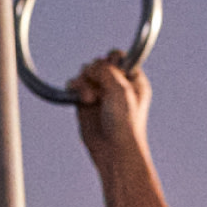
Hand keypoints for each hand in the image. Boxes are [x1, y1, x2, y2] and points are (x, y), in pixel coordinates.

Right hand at [70, 51, 154, 169]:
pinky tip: (82, 100)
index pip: (118, 57)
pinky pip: (74, 85)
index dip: (111, 61)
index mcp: (132, 79)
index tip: (111, 70)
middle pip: (98, 63)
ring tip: (90, 98)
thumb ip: (105, 70)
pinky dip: (75, 88)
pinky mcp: (84, 102)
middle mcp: (116, 84)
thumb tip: (90, 67)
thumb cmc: (125, 122)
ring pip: (85, 73)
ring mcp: (99, 93)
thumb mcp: (120, 89)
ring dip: (84, 82)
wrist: (113, 149)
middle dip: (96, 72)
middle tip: (100, 88)